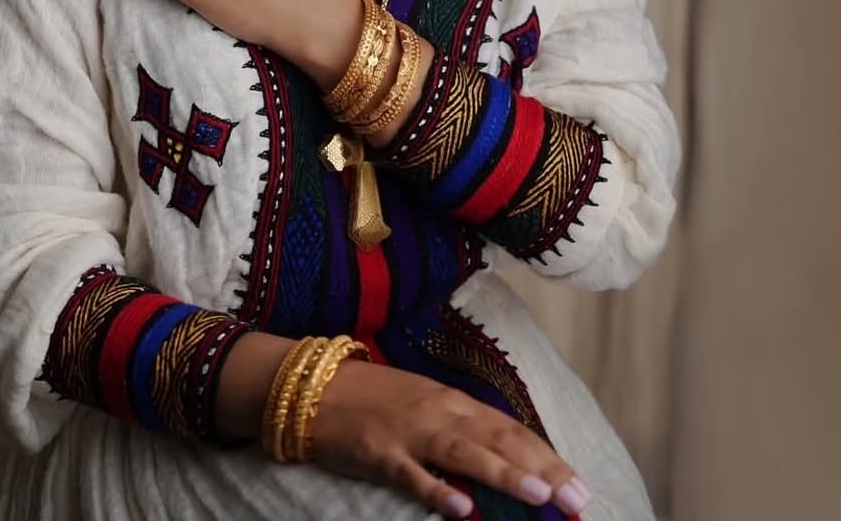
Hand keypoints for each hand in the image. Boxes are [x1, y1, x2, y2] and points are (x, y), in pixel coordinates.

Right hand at [312, 360, 589, 518]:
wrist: (314, 386)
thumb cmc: (373, 399)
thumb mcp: (423, 408)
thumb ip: (460, 433)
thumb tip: (503, 463)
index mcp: (452, 402)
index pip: (509, 430)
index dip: (546, 456)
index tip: (579, 485)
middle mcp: (439, 412)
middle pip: (498, 440)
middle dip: (542, 469)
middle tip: (578, 499)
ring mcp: (409, 431)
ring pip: (464, 453)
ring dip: (504, 474)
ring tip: (540, 496)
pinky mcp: (379, 452)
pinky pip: (412, 473)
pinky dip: (437, 490)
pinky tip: (462, 509)